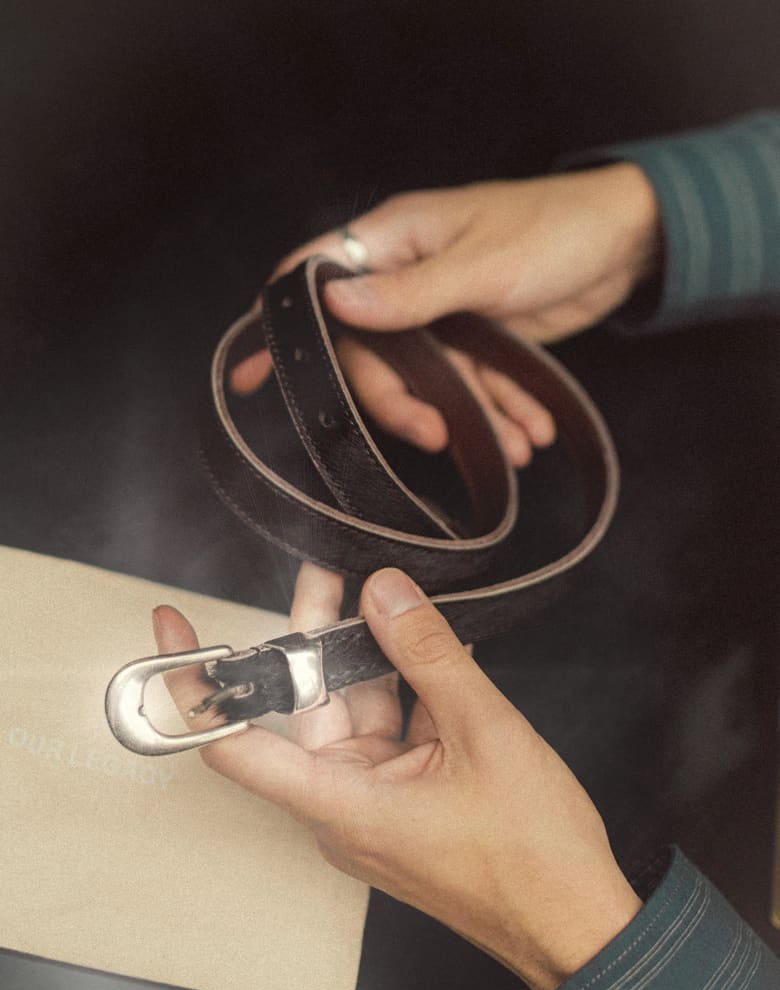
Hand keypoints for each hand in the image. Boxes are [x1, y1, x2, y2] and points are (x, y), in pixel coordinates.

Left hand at [153, 563, 640, 989]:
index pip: (235, 745)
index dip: (197, 685)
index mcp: (341, 804)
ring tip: (386, 598)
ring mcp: (373, 801)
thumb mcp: (483, 733)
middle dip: (314, 636)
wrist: (577, 922)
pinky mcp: (402, 797)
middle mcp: (342, 804)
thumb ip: (429, 656)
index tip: (173, 629)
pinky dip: (405, 688)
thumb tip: (386, 592)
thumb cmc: (532, 856)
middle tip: (328, 572)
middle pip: (304, 706)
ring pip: (351, 710)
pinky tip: (427, 646)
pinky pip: (388, 728)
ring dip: (368, 657)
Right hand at [231, 165, 657, 464]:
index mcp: (394, 240)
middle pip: (373, 355)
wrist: (629, 242)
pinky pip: (473, 384)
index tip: (248, 379)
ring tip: (516, 446)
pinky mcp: (478, 339)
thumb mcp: (481, 263)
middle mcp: (407, 278)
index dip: (282, 330)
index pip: (316, 281)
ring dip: (470, 418)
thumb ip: (410, 292)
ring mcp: (443, 312)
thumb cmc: (554, 230)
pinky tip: (530, 434)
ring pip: (429, 379)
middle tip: (436, 436)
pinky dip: (500, 411)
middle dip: (403, 402)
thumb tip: (336, 305)